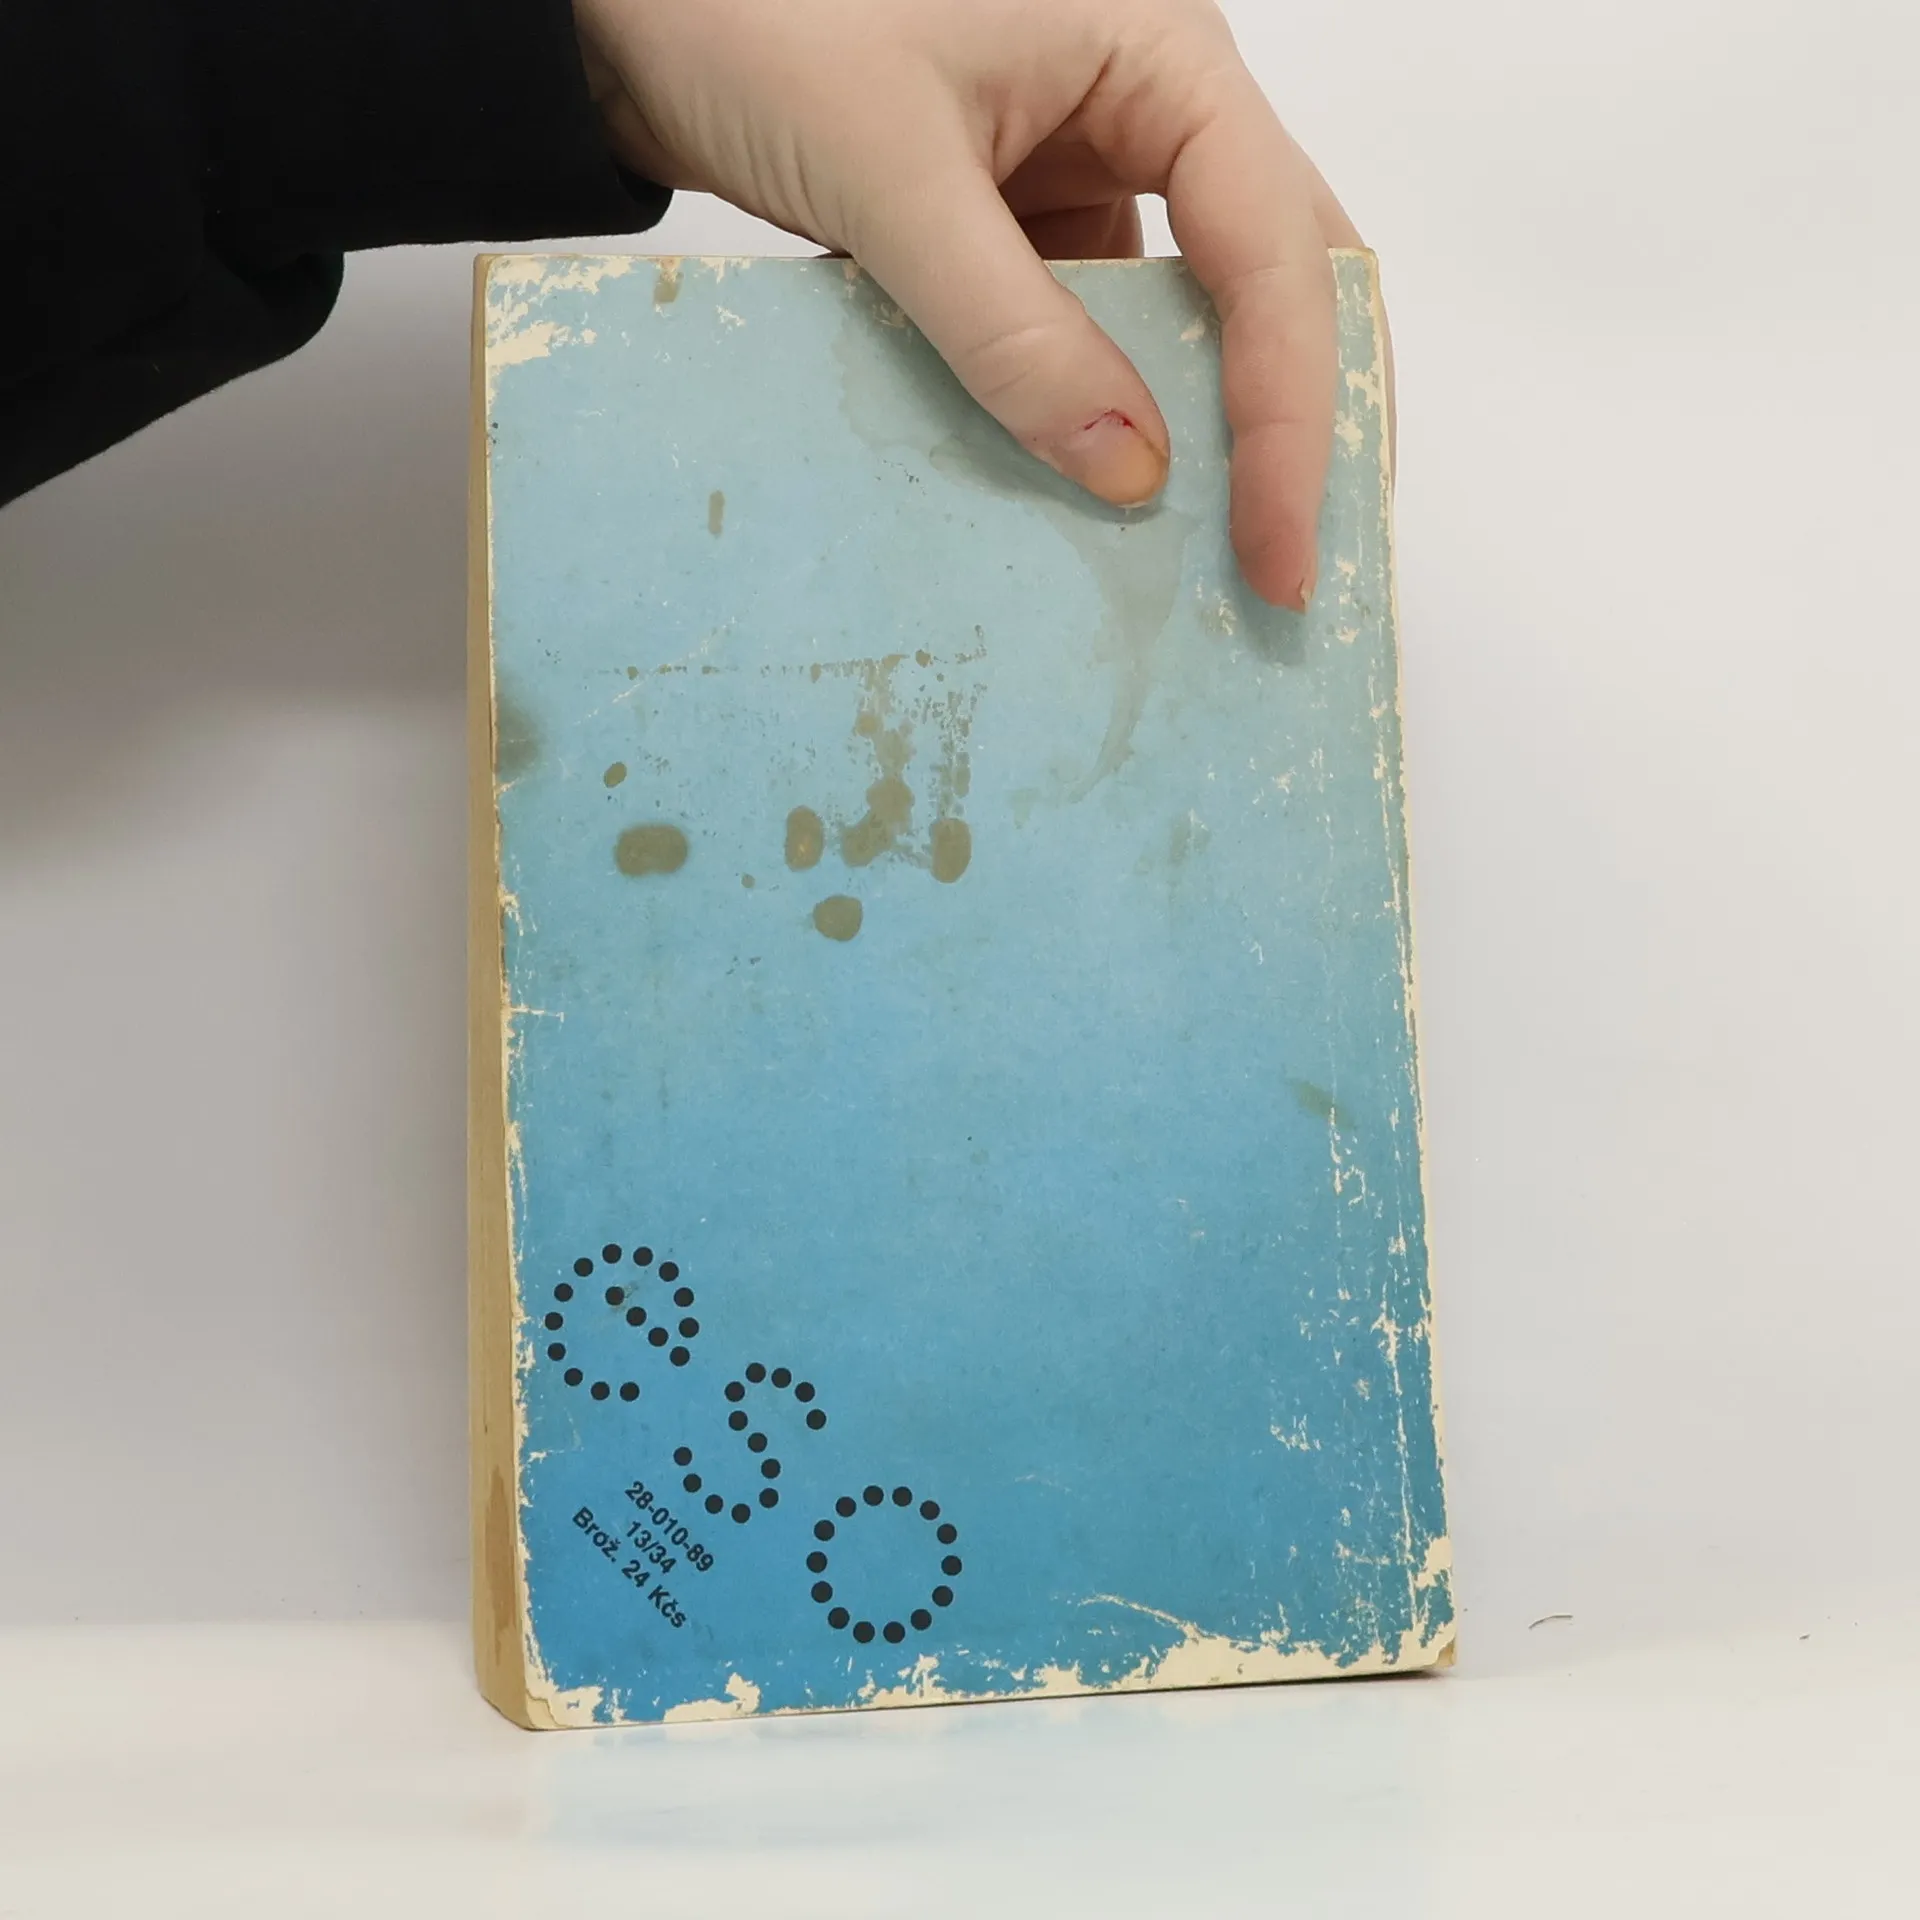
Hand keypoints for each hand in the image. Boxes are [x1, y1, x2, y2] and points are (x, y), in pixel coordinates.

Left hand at [574, 0, 1364, 608]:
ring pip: (1170, 317)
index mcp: (1158, 50)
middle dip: (1279, 423)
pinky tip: (1070, 496)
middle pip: (1263, 279)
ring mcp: (1076, 162)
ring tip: (1187, 562)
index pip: (1274, 250)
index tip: (1279, 553)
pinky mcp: (1008, 216)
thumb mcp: (896, 182)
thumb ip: (1014, 333)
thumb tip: (1134, 478)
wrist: (620, 3)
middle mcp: (1142, 102)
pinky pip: (1073, 328)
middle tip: (1276, 566)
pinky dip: (1076, 410)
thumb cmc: (754, 16)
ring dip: (1176, 431)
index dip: (1291, 415)